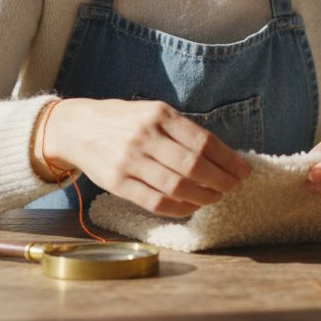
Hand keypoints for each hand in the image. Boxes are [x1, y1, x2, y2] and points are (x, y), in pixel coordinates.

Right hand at [33, 98, 250, 216]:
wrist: (77, 127)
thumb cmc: (124, 120)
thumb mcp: (153, 112)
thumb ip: (182, 131)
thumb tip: (222, 156)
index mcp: (159, 114)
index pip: (203, 141)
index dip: (228, 160)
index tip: (243, 171)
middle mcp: (145, 136)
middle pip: (194, 166)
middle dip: (221, 180)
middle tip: (234, 186)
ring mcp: (130, 160)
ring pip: (177, 186)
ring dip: (204, 196)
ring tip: (216, 197)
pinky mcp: (117, 183)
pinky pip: (155, 202)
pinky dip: (179, 208)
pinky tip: (192, 206)